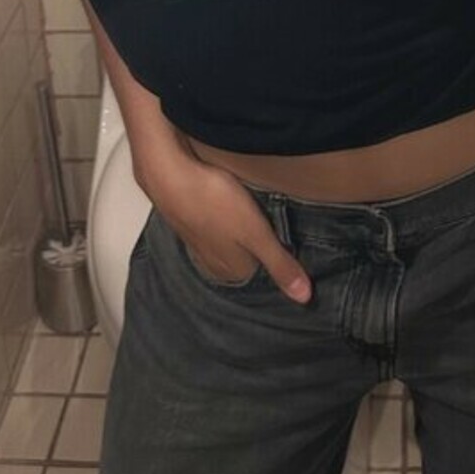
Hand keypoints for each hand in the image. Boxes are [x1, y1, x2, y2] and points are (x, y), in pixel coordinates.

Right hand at [135, 135, 312, 302]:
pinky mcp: (190, 220)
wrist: (169, 175)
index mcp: (233, 270)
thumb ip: (280, 264)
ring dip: (240, 230)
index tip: (293, 240)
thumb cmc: (215, 203)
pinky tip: (227, 204)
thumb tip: (305, 298)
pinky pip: (215, 225)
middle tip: (277, 224)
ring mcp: (199, 242)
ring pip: (230, 240)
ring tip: (254, 213)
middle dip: (260, 245)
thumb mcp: (257, 234)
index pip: (264, 272)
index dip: (280, 255)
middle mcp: (214, 262)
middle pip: (247, 257)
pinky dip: (224, 217)